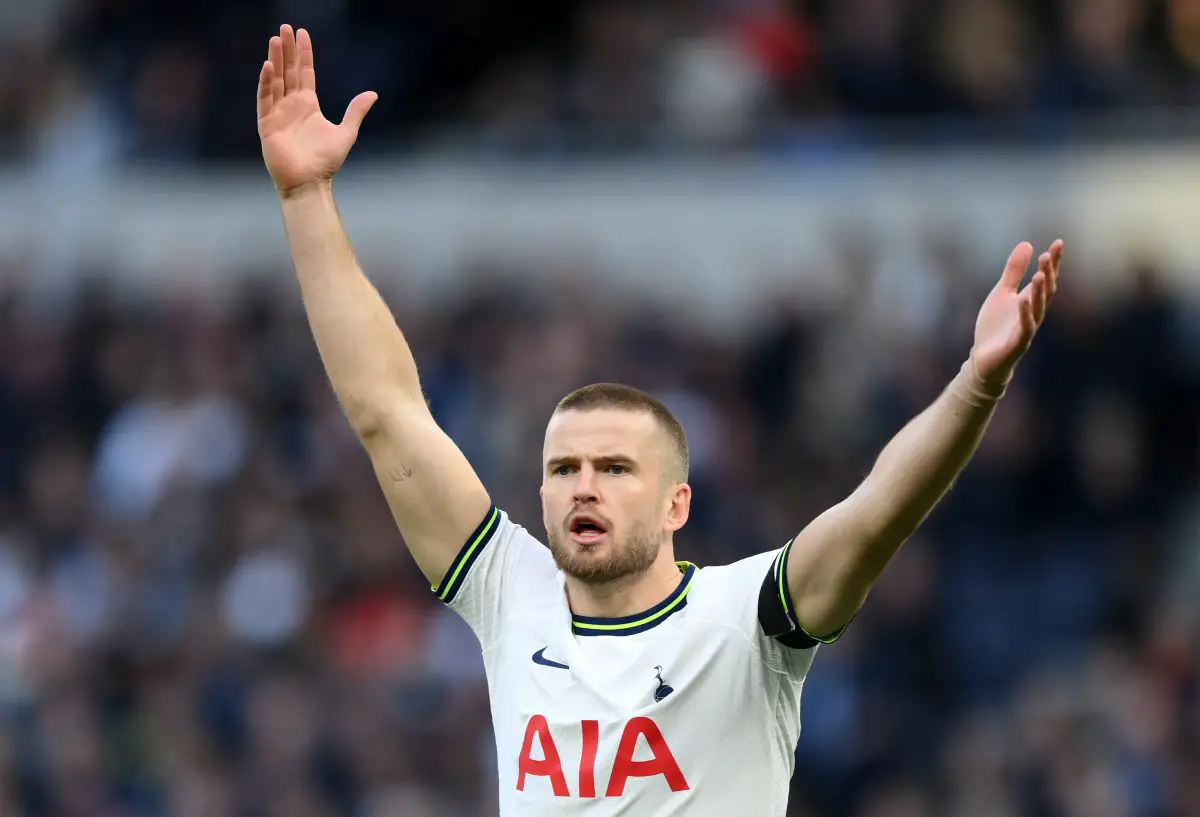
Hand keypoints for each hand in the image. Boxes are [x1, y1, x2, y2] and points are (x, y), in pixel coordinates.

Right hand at [257, 25, 377, 197]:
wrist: (310, 183)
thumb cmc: (326, 162)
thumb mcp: (346, 133)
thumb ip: (356, 111)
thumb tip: (373, 93)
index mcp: (308, 105)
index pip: (305, 73)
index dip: (304, 54)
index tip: (302, 33)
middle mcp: (292, 106)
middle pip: (288, 71)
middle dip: (287, 50)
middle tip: (284, 28)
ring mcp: (278, 113)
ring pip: (275, 80)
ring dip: (275, 60)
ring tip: (275, 39)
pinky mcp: (267, 124)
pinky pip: (265, 99)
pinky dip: (266, 83)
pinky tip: (268, 66)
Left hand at [970, 240, 1062, 383]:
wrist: (983, 359)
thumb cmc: (995, 326)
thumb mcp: (1002, 293)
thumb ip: (1014, 271)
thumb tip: (1027, 244)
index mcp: (1030, 300)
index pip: (1046, 279)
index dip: (1053, 262)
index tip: (1058, 243)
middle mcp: (1033, 313)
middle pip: (1045, 291)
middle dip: (1048, 273)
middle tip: (1048, 254)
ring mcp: (1026, 329)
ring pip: (1038, 308)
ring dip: (1040, 292)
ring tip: (1040, 274)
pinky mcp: (1017, 343)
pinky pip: (1024, 327)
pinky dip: (1025, 313)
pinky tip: (1023, 300)